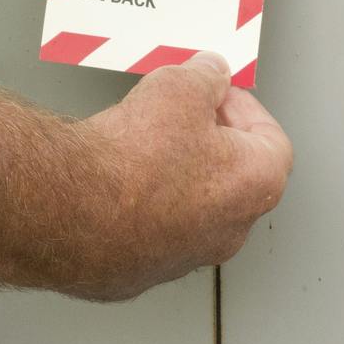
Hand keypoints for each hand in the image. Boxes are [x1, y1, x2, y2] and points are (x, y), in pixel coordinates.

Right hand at [65, 53, 293, 299]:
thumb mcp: (179, 86)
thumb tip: (209, 74)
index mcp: (256, 184)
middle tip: (181, 111)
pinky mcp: (142, 269)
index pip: (271, 140)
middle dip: (210, 137)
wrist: (72, 209)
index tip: (218, 91)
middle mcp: (230, 230)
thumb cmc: (134, 159)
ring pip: (192, 204)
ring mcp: (186, 255)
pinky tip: (116, 175)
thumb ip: (205, 77)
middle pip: (232, 174)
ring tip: (142, 139)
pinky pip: (152, 226)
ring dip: (176, 170)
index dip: (244, 107)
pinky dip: (142, 201)